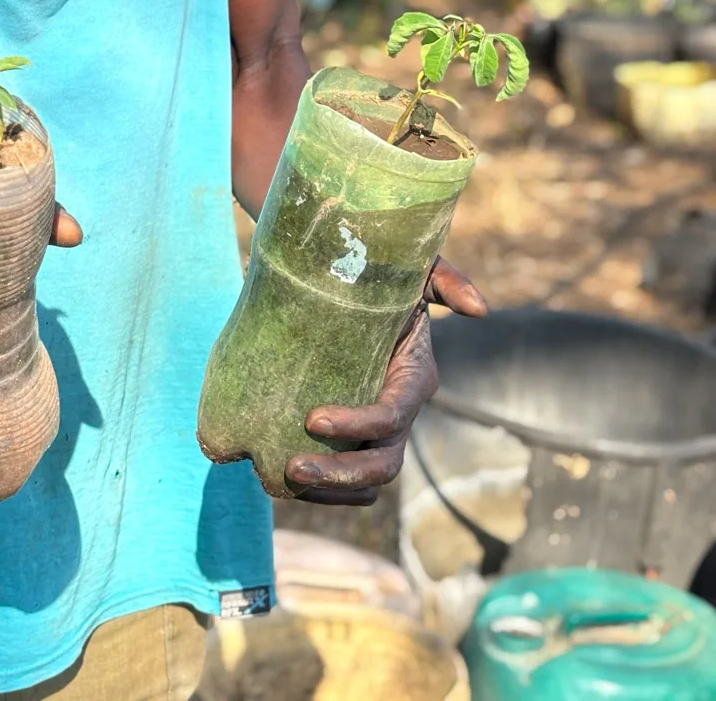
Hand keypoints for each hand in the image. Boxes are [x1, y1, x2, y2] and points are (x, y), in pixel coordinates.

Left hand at [284, 257, 485, 503]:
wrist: (351, 286)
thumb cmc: (385, 275)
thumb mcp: (416, 269)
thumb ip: (446, 280)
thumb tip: (480, 310)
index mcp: (415, 378)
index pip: (390, 416)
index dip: (356, 425)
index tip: (312, 418)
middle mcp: (400, 412)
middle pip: (381, 465)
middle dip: (339, 473)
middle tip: (290, 466)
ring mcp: (376, 430)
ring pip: (364, 483)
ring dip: (327, 490)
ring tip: (280, 479)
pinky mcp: (354, 437)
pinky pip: (347, 481)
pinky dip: (323, 491)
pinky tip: (281, 483)